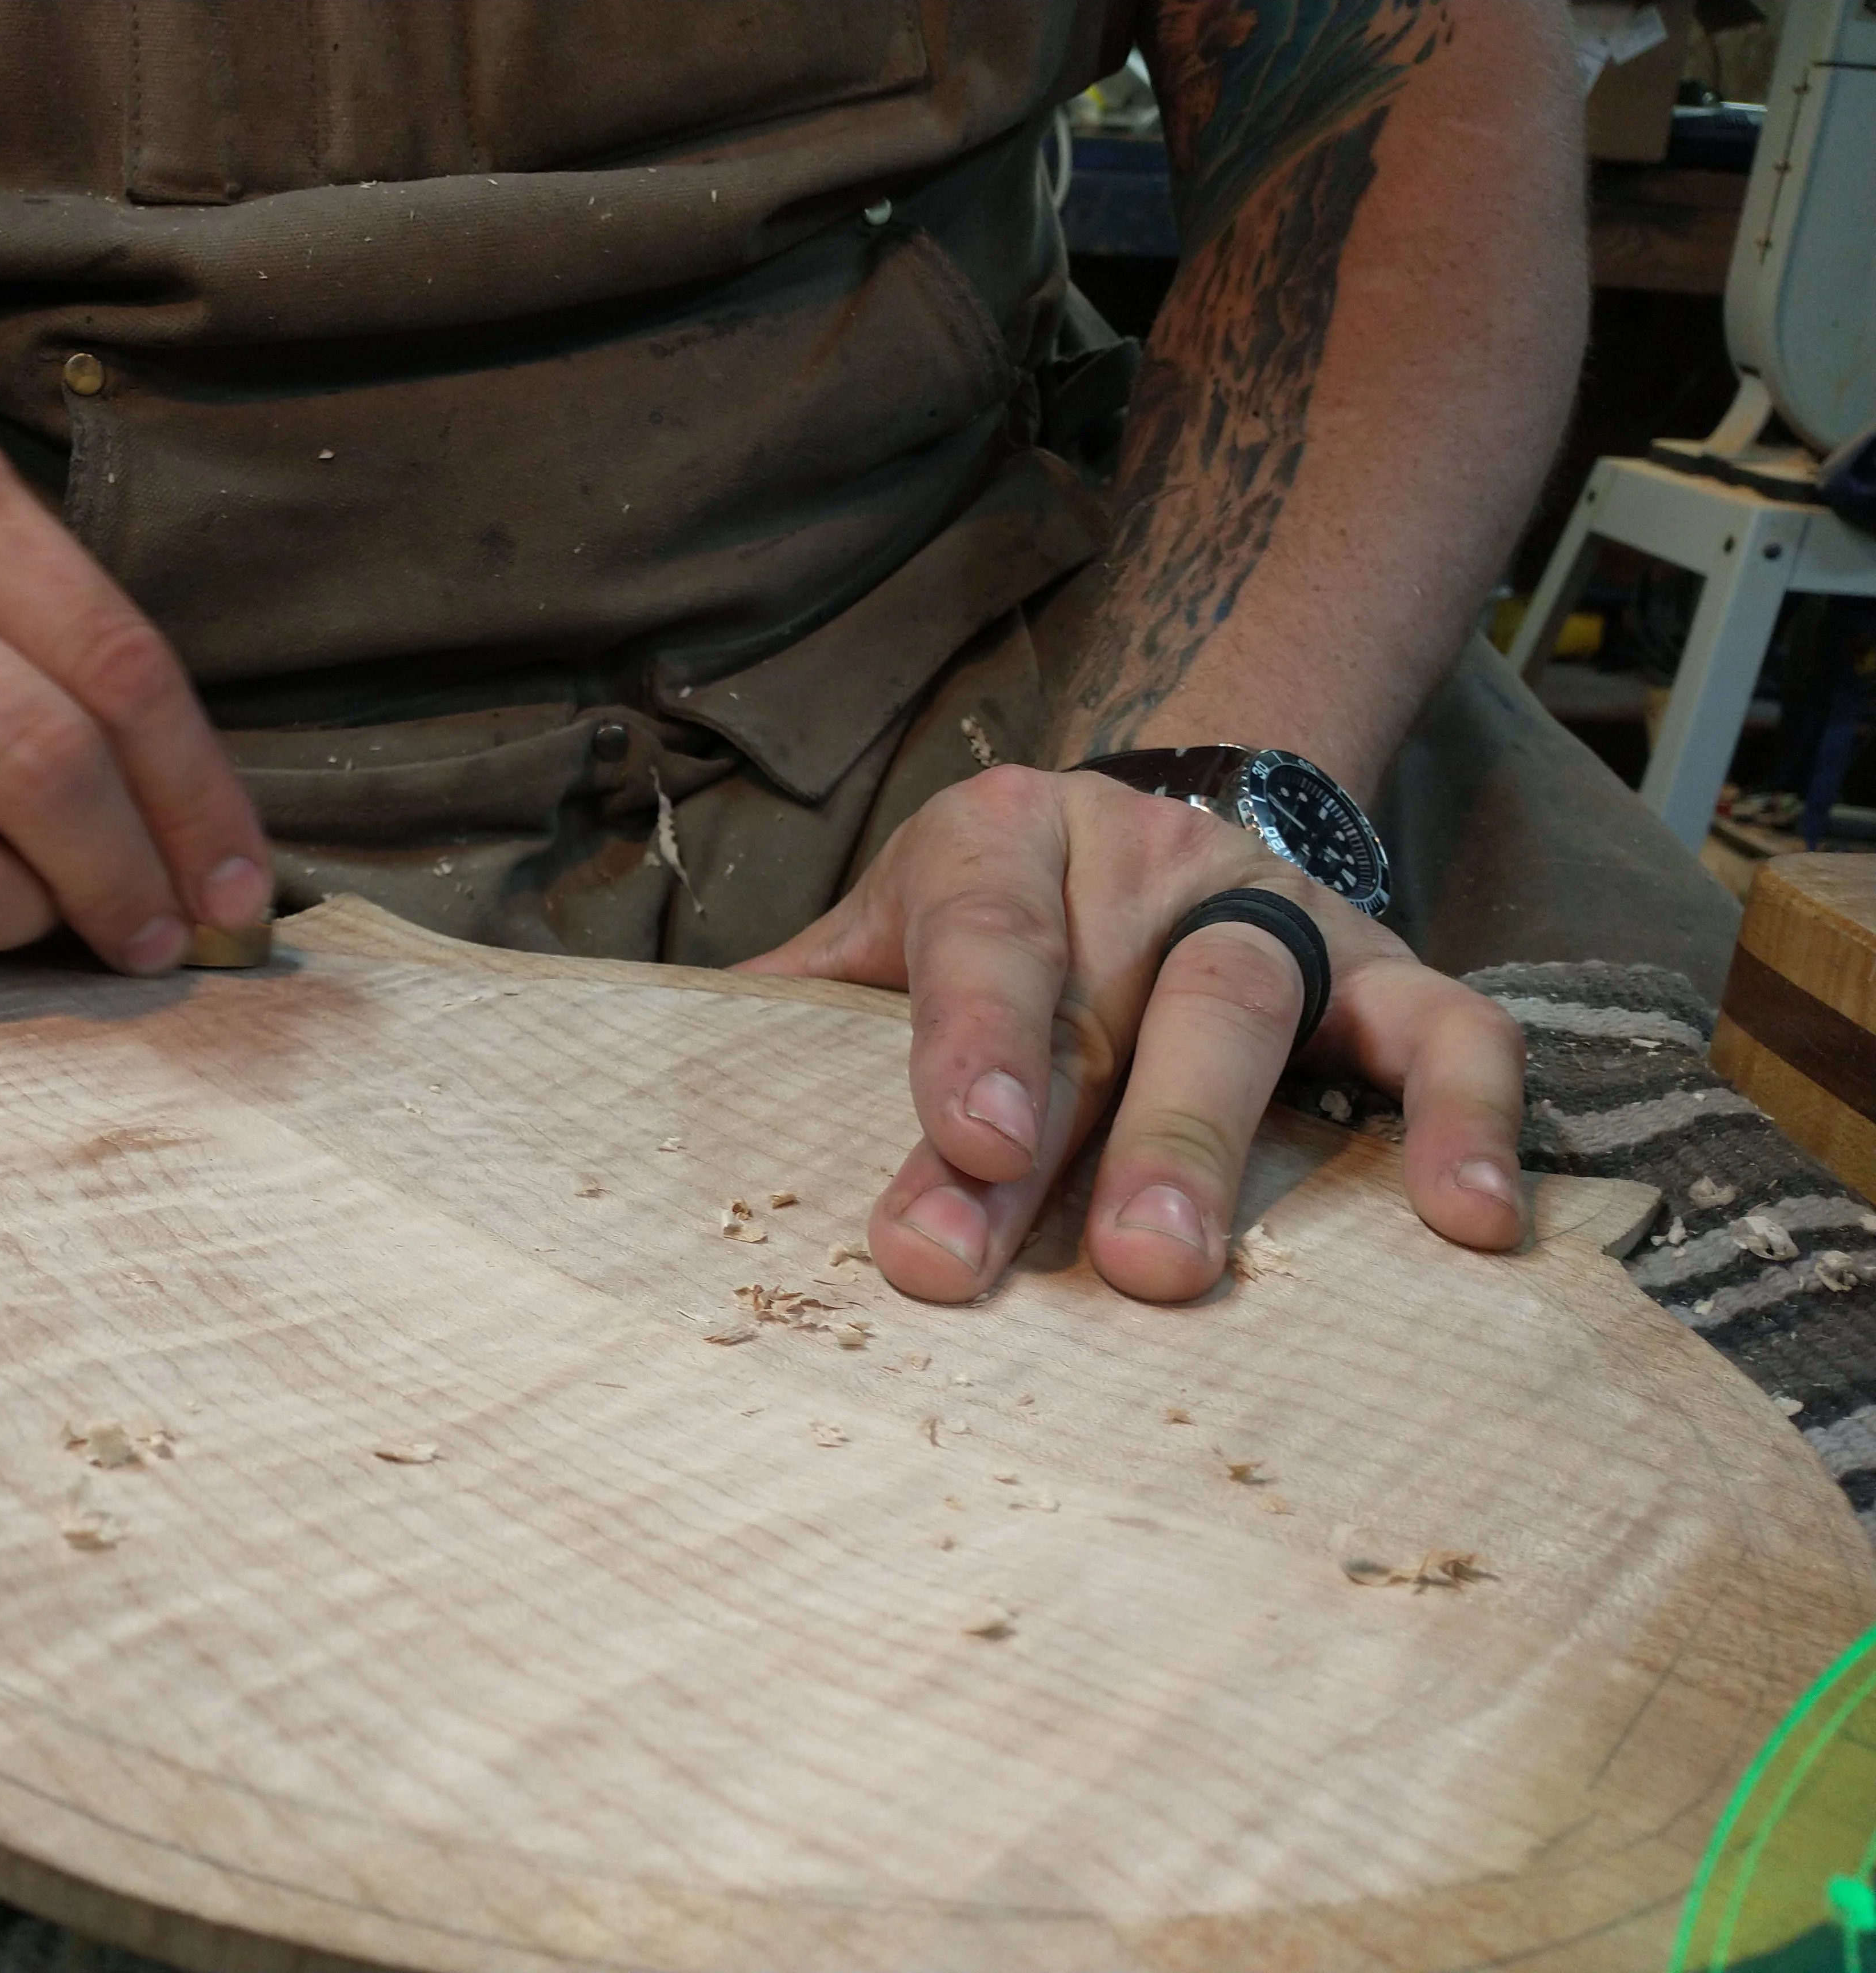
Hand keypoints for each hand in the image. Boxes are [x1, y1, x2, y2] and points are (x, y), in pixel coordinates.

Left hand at [739, 766, 1525, 1303]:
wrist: (1129, 833)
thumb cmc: (979, 925)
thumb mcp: (877, 936)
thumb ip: (790, 1012)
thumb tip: (633, 1113)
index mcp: (995, 843)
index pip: (981, 935)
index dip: (975, 1038)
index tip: (970, 1145)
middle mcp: (1140, 858)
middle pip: (1113, 998)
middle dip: (1090, 1134)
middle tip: (1080, 1261)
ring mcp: (1271, 908)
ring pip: (1256, 1003)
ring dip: (1220, 1137)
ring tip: (1186, 1271)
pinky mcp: (1384, 968)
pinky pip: (1449, 1028)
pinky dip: (1467, 1117)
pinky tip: (1471, 1229)